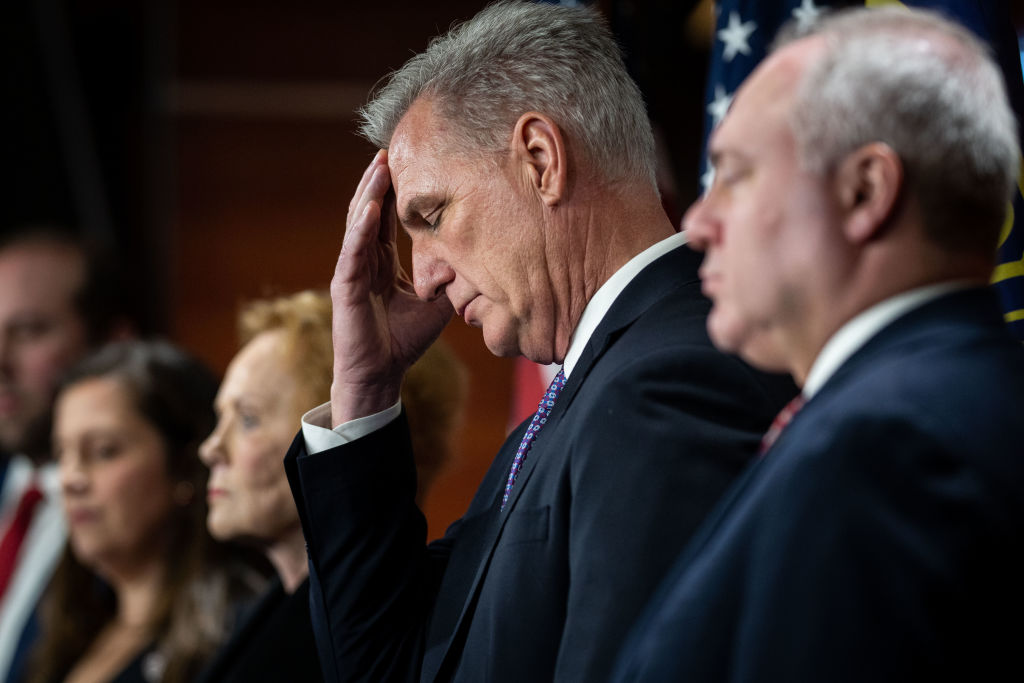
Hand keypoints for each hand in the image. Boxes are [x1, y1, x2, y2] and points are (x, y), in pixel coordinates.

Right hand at [329, 150, 453, 424]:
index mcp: (383, 262)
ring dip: (369, 192)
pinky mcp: (345, 285)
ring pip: (359, 222)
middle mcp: (365, 260)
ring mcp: (352, 270)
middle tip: (391, 147)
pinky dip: (362, 226)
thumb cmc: (405, 342)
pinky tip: (372, 206)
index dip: (398, 192)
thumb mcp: (438, 304)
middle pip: (371, 211)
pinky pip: (354, 249)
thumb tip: (481, 259)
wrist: (381, 375)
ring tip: (379, 164)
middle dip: (380, 180)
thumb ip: (452, 279)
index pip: (389, 219)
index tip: (412, 162)